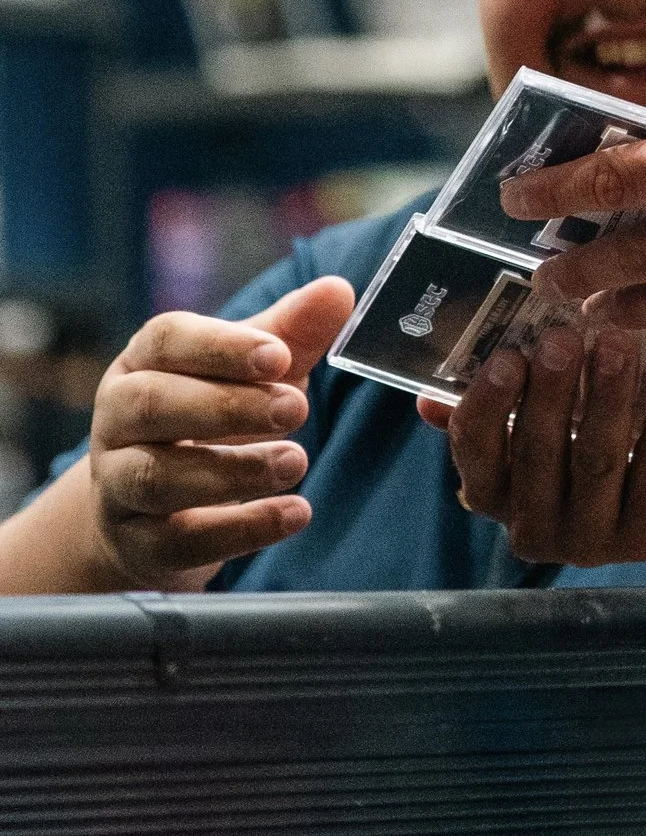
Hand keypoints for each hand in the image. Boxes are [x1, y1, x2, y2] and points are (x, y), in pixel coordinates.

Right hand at [85, 277, 355, 586]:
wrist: (147, 512)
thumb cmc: (204, 418)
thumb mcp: (245, 373)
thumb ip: (290, 334)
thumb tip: (339, 290)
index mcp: (141, 364)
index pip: (166, 340)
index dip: (222, 346)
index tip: (279, 356)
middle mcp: (117, 421)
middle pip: (152, 405)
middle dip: (226, 406)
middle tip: (296, 408)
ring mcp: (118, 486)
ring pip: (158, 476)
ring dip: (234, 471)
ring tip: (296, 461)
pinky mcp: (137, 545)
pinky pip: (180, 541)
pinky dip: (241, 529)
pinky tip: (294, 514)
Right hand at [427, 320, 645, 565]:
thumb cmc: (610, 422)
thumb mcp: (554, 407)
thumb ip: (499, 397)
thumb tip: (426, 400)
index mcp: (499, 494)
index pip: (476, 454)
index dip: (488, 406)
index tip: (508, 354)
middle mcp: (538, 528)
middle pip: (538, 455)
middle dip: (551, 391)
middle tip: (564, 337)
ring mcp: (594, 540)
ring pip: (596, 462)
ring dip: (607, 396)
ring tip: (619, 341)